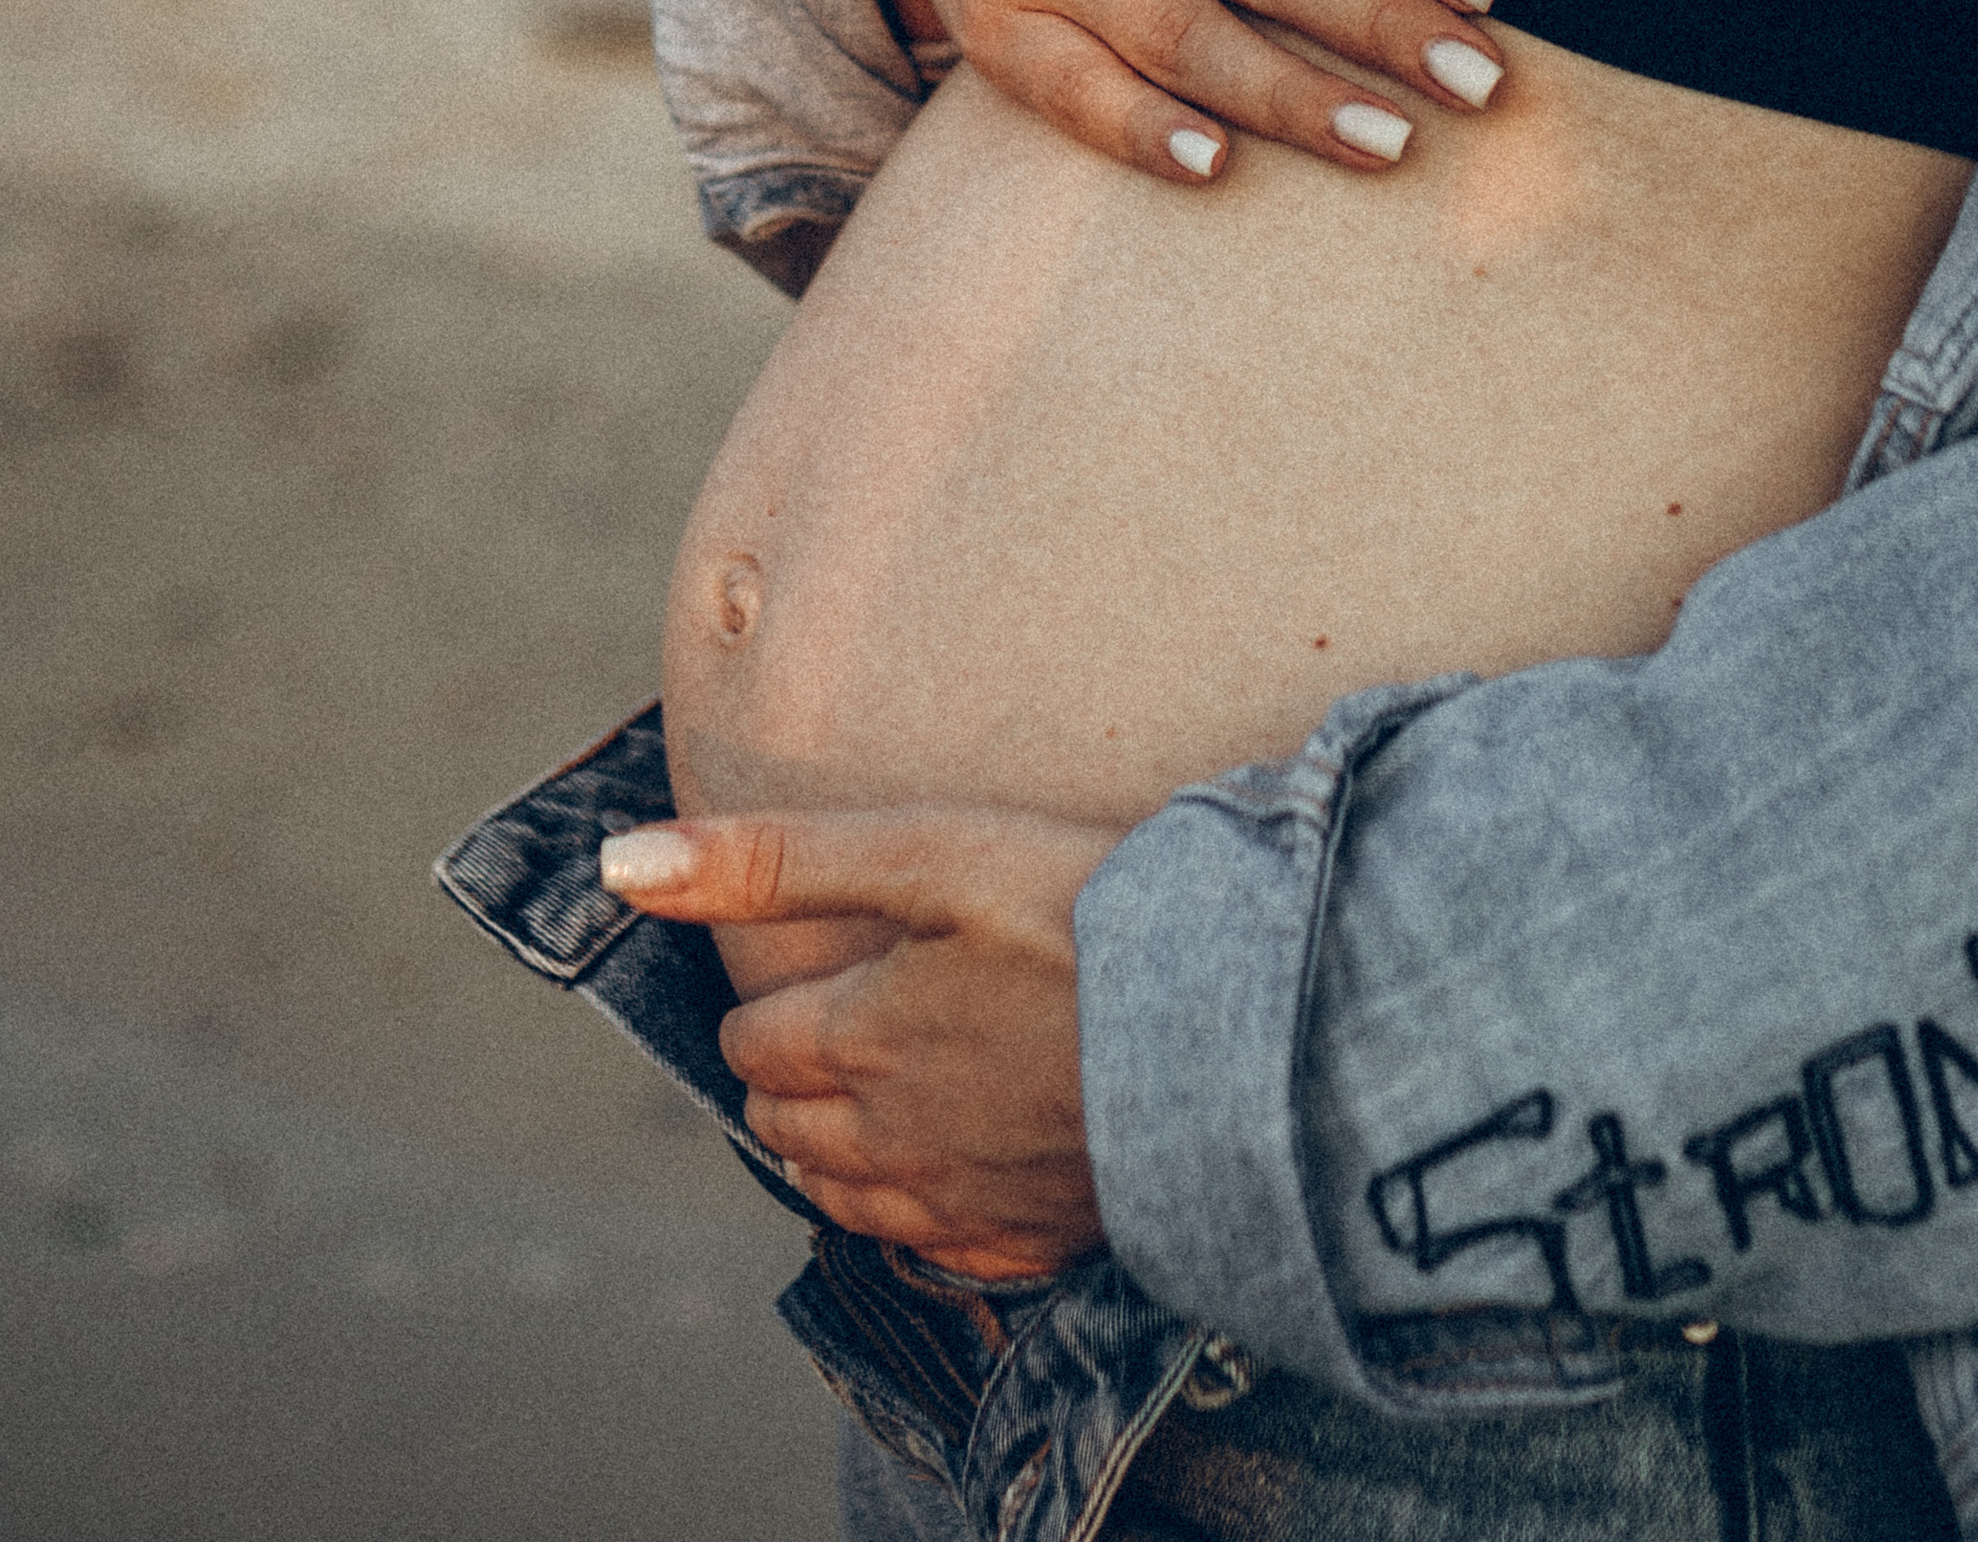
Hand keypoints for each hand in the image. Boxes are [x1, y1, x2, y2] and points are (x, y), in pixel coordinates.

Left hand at [600, 807, 1115, 1279]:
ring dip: (838, 1147)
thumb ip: (774, 861)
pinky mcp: (1029, 1240)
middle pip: (786, 1126)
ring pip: (843, 1196)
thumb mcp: (928, 851)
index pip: (753, 1043)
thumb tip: (620, 865)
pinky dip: (917, 1209)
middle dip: (792, 1076)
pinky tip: (951, 1163)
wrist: (1237, 1023)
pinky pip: (931, 1247)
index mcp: (856, 1043)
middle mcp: (889, 1139)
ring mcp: (959, 1204)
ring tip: (883, 1089)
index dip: (774, 1003)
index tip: (819, 972)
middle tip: (844, 1027)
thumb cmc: (1082, 913)